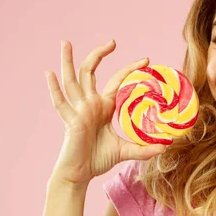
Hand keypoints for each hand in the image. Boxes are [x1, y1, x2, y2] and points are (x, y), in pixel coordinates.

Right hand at [45, 40, 166, 184]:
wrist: (79, 174)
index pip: (116, 82)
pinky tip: (50, 74)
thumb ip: (144, 149)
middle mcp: (89, 104)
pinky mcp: (70, 120)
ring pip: (72, 80)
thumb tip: (165, 146)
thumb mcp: (125, 151)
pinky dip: (54, 89)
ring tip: (66, 42)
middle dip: (100, 55)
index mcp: (103, 107)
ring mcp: (78, 110)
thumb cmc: (97, 160)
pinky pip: (61, 103)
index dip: (129, 70)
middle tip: (113, 41)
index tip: (146, 60)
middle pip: (91, 72)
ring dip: (68, 61)